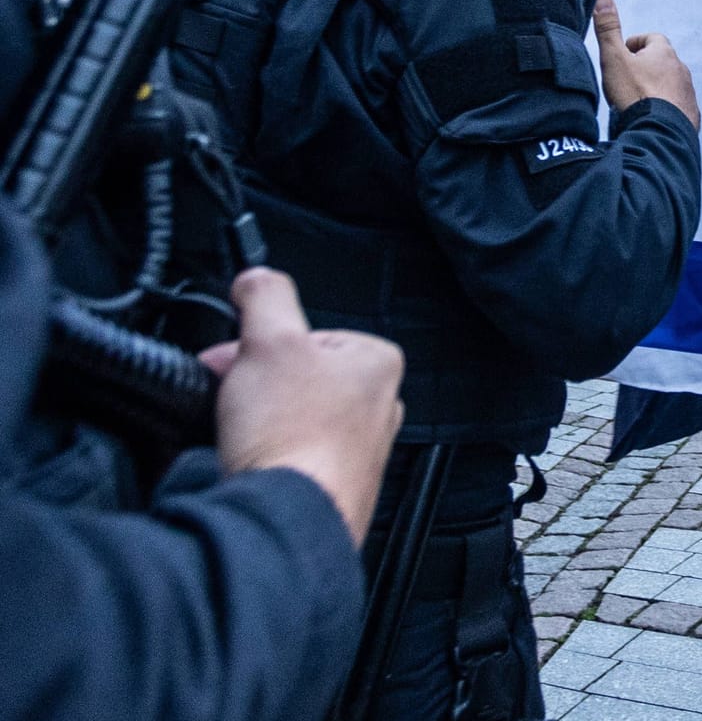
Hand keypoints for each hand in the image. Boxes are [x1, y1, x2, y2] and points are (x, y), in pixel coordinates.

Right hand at [198, 269, 402, 546]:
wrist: (289, 516)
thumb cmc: (292, 434)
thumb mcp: (269, 339)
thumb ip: (265, 297)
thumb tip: (258, 278)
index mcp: (377, 362)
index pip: (304, 336)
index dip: (255, 345)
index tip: (230, 360)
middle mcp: (380, 406)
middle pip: (297, 377)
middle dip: (254, 383)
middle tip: (229, 398)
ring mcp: (362, 451)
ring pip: (293, 417)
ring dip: (258, 420)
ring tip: (241, 435)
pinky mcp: (337, 486)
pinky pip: (293, 456)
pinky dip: (268, 455)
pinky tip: (253, 463)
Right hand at [592, 0, 699, 127]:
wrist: (660, 131)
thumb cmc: (636, 93)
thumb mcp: (614, 58)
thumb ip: (608, 29)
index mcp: (664, 53)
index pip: (651, 38)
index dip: (635, 43)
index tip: (623, 52)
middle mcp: (681, 69)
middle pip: (663, 61)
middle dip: (646, 66)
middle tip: (628, 76)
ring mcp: (688, 92)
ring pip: (671, 83)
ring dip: (657, 86)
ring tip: (638, 98)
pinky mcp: (690, 114)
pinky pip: (677, 105)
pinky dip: (665, 106)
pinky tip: (652, 116)